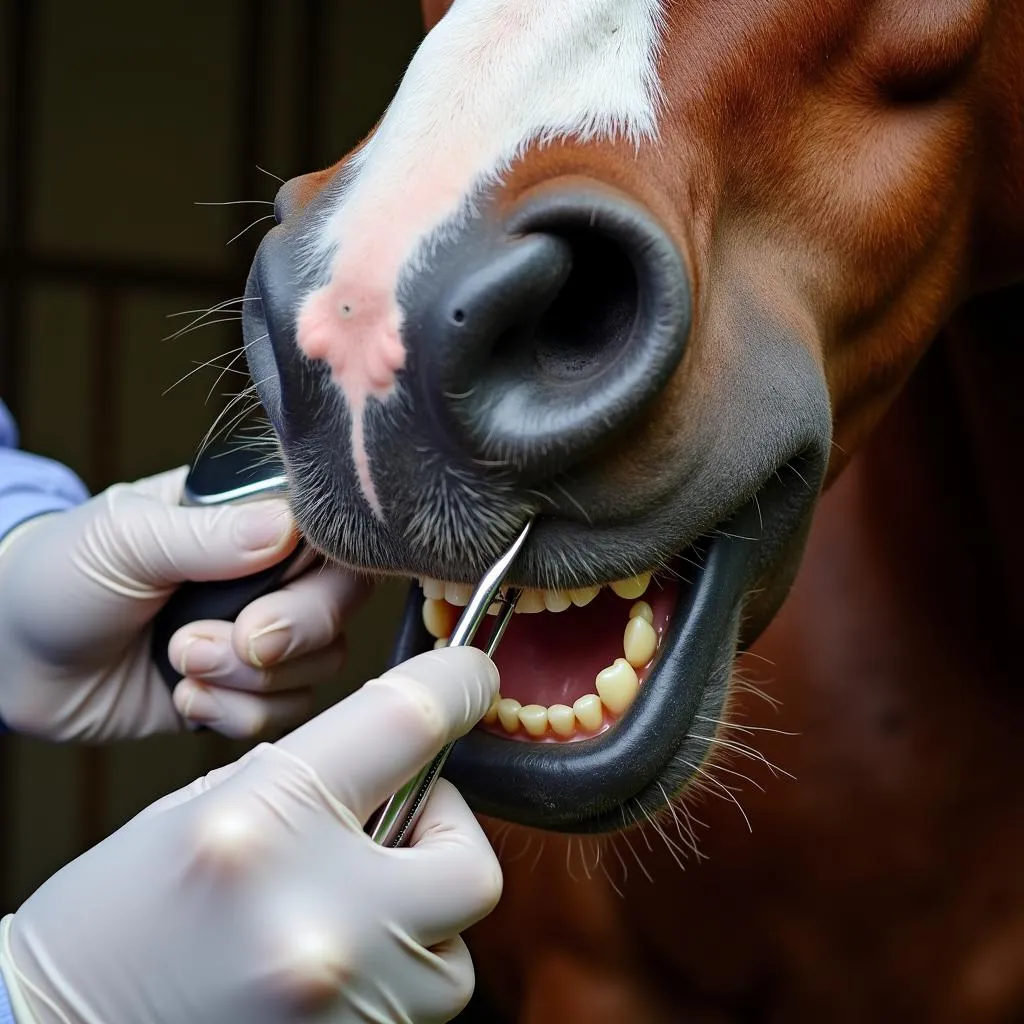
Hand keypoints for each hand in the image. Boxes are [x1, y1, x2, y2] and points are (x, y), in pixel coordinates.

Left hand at [0, 466, 369, 741]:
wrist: (12, 659)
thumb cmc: (62, 575)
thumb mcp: (126, 538)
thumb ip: (208, 535)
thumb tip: (287, 526)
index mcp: (252, 519)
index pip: (333, 541)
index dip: (319, 586)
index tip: (261, 617)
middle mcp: (270, 576)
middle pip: (339, 609)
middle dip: (287, 640)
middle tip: (223, 644)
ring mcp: (260, 636)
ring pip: (319, 667)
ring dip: (249, 681)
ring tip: (179, 662)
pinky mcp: (244, 691)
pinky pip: (285, 712)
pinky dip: (235, 714)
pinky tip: (184, 697)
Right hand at [0, 647, 501, 1023]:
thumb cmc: (115, 917)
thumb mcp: (206, 806)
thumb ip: (313, 777)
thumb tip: (399, 758)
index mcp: (267, 820)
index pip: (410, 722)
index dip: (458, 684)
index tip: (472, 678)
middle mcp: (316, 914)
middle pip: (471, 861)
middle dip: (447, 833)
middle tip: (397, 824)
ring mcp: (339, 998)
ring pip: (454, 950)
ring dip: (423, 914)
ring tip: (352, 904)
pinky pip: (421, 1001)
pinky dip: (396, 969)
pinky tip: (335, 954)